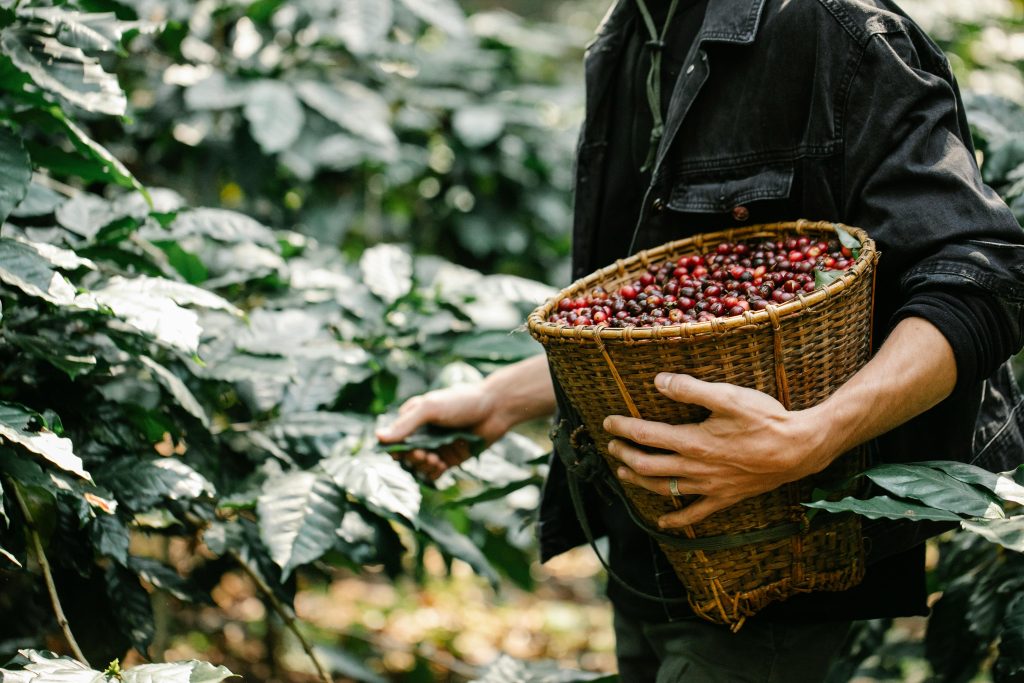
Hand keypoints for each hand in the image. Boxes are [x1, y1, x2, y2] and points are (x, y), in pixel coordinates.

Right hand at [375, 384, 508, 480]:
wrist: (495, 408)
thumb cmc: (461, 402)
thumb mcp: (430, 408)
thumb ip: (406, 424)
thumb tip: (378, 437)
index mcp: (414, 418)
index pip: (394, 438)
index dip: (394, 448)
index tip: (402, 451)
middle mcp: (423, 434)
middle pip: (406, 455)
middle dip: (411, 458)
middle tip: (423, 454)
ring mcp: (437, 447)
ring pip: (419, 466)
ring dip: (423, 466)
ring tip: (435, 460)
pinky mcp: (450, 458)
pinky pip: (435, 473)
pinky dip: (434, 473)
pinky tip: (440, 466)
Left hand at [604, 373, 835, 527]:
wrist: (799, 449)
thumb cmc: (765, 419)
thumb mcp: (728, 396)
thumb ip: (690, 389)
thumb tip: (658, 380)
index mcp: (693, 441)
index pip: (647, 435)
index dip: (623, 428)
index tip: (608, 423)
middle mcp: (696, 468)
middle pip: (648, 465)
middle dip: (624, 455)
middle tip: (611, 447)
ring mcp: (710, 487)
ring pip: (665, 489)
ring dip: (639, 481)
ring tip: (623, 474)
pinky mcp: (725, 498)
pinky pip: (695, 515)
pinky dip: (676, 520)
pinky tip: (662, 522)